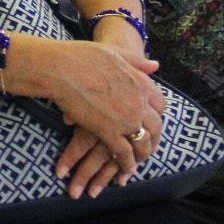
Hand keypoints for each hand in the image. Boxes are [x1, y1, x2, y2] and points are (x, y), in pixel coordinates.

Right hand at [18, 37, 166, 198]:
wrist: (62, 69)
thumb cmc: (84, 57)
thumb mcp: (117, 54)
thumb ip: (138, 62)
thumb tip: (156, 65)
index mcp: (142, 83)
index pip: (160, 105)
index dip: (156, 115)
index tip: (151, 121)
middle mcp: (139, 103)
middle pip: (155, 127)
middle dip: (154, 139)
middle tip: (149, 146)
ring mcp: (126, 119)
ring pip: (142, 143)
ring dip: (142, 154)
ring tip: (139, 160)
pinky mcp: (109, 132)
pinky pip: (124, 153)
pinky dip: (127, 163)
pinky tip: (126, 168)